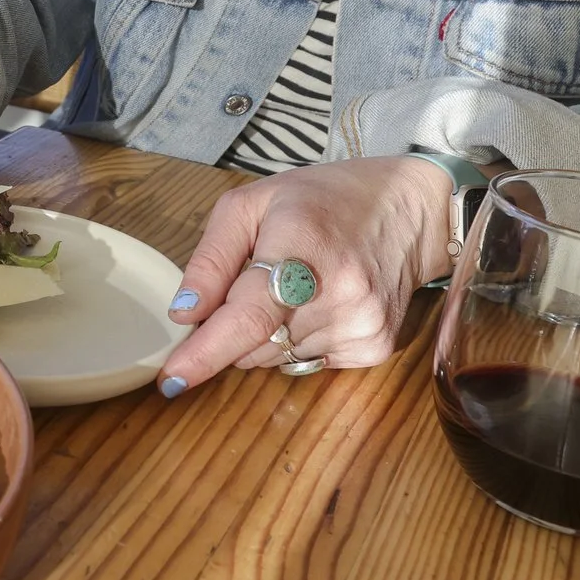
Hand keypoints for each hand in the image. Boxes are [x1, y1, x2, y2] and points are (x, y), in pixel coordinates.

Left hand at [155, 157, 454, 396]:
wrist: (408, 211)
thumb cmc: (321, 200)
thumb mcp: (251, 204)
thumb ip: (212, 259)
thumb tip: (185, 314)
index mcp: (301, 244)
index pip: (248, 315)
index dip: (207, 351)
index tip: (171, 379)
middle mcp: (338, 291)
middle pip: (254, 344)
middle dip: (231, 329)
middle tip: (247, 286)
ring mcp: (361, 324)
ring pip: (277, 359)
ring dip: (266, 335)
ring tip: (294, 286)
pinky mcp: (376, 346)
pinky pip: (309, 363)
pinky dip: (298, 341)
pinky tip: (318, 303)